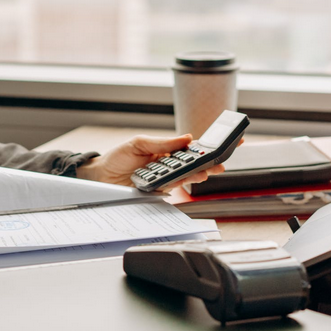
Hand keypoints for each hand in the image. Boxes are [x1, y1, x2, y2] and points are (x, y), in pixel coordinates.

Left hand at [76, 134, 226, 189]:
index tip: (229, 140)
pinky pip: (173, 187)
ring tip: (209, 170)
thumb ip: (162, 143)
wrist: (101, 176)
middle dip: (211, 162)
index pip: (192, 148)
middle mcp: (169, 166)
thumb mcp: (139, 143)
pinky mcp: (159, 191)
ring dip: (199, 174)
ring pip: (188, 177)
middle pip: (195, 165)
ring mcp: (166, 179)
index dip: (211, 145)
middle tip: (222, 161)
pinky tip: (189, 178)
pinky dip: (182, 183)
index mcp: (167, 151)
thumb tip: (186, 138)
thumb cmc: (118, 158)